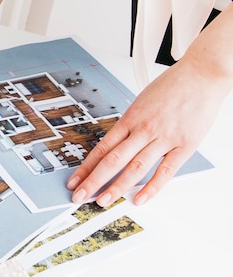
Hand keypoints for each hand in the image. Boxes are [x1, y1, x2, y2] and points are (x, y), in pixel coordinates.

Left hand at [67, 52, 228, 205]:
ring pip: (135, 168)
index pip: (102, 147)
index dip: (86, 166)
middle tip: (80, 196)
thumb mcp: (142, 101)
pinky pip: (165, 171)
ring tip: (103, 201)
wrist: (201, 75)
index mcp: (130, 118)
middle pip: (113, 160)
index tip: (75, 180)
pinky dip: (152, 187)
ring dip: (117, 187)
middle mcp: (143, 129)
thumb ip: (131, 124)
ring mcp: (163, 138)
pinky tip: (139, 198)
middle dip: (94, 181)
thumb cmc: (172, 85)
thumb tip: (117, 143)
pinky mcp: (184, 145)